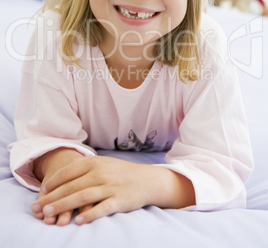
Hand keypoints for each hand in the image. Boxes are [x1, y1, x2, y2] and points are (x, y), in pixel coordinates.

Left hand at [32, 154, 194, 224]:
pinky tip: (77, 221)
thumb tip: (62, 180)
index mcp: (95, 162)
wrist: (147, 180)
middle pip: (71, 186)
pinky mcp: (120, 200)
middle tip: (37, 208)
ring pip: (82, 197)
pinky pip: (102, 208)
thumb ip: (84, 170)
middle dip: (52, 198)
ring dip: (63, 206)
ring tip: (49, 215)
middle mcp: (101, 173)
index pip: (68, 172)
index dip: (52, 183)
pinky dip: (89, 215)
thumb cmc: (120, 173)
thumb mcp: (103, 165)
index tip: (41, 193)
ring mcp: (110, 186)